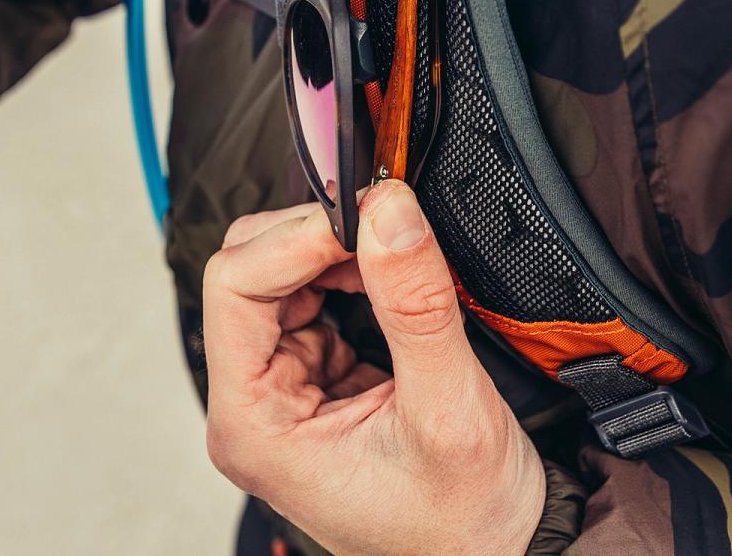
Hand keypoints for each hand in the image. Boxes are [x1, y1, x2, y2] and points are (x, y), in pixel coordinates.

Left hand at [203, 181, 545, 555]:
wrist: (498, 554)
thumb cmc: (462, 520)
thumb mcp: (447, 409)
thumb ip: (414, 305)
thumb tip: (388, 210)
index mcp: (253, 425)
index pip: (233, 288)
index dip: (294, 238)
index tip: (360, 213)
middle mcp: (253, 403)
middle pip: (247, 271)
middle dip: (312, 236)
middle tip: (380, 220)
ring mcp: (281, 385)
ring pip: (277, 272)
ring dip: (333, 249)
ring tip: (392, 252)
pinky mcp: (314, 372)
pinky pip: (312, 291)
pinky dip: (349, 268)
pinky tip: (387, 276)